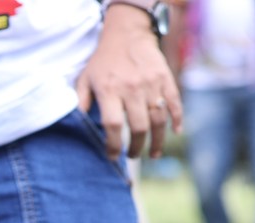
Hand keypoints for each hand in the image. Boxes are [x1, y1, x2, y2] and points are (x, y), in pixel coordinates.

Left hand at [76, 5, 181, 158]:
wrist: (128, 34)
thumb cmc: (103, 61)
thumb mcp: (85, 80)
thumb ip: (81, 104)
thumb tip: (77, 128)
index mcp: (110, 91)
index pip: (113, 125)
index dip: (114, 145)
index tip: (113, 156)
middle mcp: (132, 89)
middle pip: (139, 126)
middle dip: (136, 147)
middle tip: (132, 156)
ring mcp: (151, 84)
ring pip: (158, 119)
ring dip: (157, 140)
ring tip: (153, 154)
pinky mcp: (165, 78)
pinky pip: (174, 102)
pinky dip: (177, 119)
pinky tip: (175, 132)